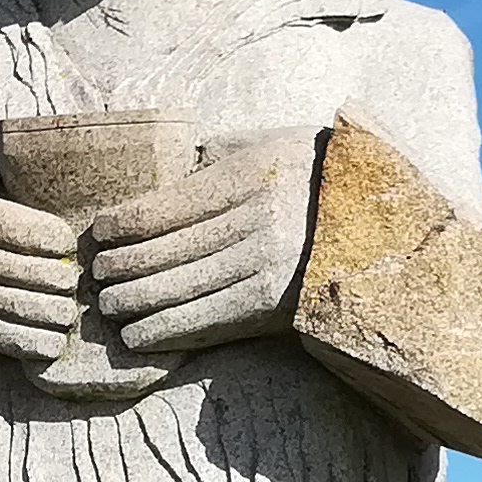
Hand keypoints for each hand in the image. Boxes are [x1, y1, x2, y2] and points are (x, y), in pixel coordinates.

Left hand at [82, 131, 313, 353]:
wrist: (385, 223)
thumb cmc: (316, 173)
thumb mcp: (269, 143)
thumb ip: (216, 154)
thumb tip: (164, 167)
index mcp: (247, 176)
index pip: (162, 208)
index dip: (119, 225)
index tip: (100, 232)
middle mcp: (253, 223)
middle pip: (160, 254)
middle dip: (117, 269)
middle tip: (97, 275)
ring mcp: (264, 268)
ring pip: (175, 292)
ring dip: (131, 305)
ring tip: (110, 307)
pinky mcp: (273, 306)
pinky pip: (204, 323)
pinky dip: (163, 333)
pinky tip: (138, 337)